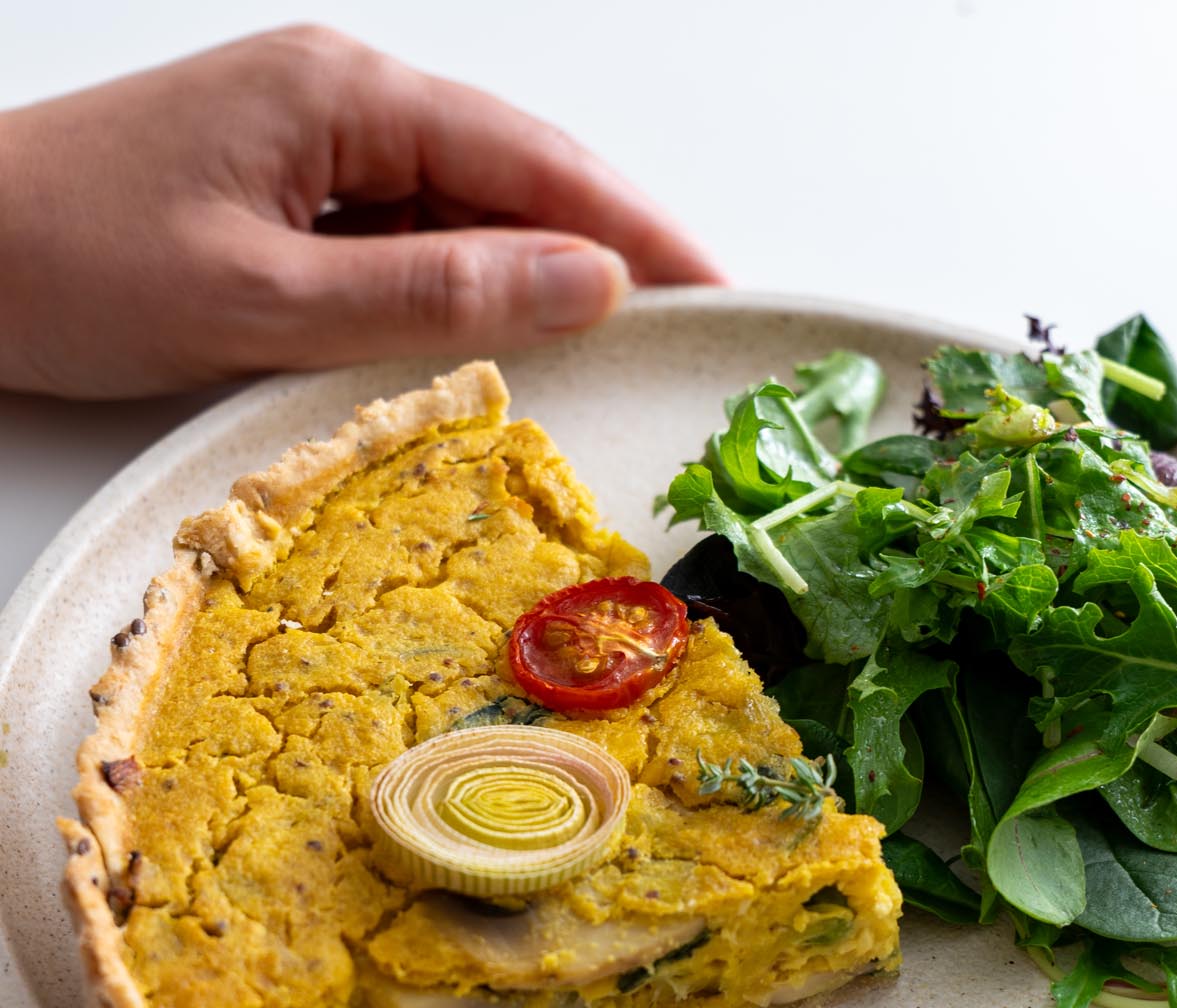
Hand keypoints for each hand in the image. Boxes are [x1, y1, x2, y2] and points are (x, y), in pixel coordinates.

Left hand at [0, 26, 722, 398]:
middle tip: (687, 333)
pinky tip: (493, 342)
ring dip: (533, 278)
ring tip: (612, 353)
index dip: (637, 228)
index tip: (716, 289)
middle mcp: (343, 102)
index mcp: (346, 95)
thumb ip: (431, 292)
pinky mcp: (289, 196)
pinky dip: (458, 292)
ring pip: (464, 213)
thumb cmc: (71, 262)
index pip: (533, 158)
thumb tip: (584, 281)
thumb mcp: (265, 295)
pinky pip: (405, 240)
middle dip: (604, 252)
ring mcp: (315, 148)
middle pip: (514, 176)